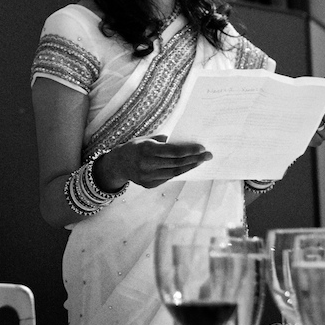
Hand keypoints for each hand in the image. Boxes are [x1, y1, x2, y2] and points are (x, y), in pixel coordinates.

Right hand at [97, 135, 211, 189]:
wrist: (116, 165)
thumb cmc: (133, 148)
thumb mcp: (145, 139)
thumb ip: (161, 140)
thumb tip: (180, 141)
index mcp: (146, 150)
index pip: (173, 151)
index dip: (189, 150)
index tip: (202, 148)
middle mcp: (147, 165)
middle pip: (176, 163)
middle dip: (194, 159)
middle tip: (208, 155)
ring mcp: (148, 177)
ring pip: (174, 173)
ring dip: (189, 167)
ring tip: (200, 161)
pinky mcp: (149, 185)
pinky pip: (168, 178)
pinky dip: (179, 172)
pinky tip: (187, 167)